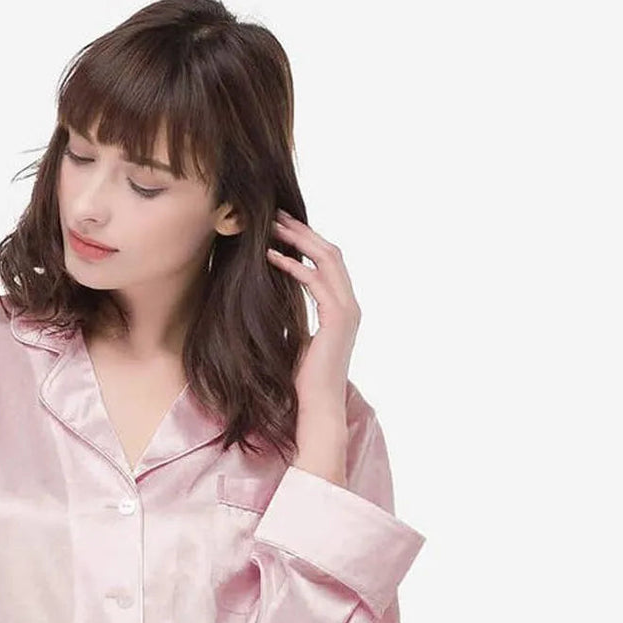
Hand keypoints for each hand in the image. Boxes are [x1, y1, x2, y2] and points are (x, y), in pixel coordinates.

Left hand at [267, 212, 361, 482]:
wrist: (317, 407)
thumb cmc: (303, 381)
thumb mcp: (297, 340)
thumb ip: (293, 318)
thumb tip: (272, 303)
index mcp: (343, 309)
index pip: (329, 263)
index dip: (307, 242)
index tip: (283, 228)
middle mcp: (350, 305)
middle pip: (331, 253)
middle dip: (304, 232)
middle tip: (277, 216)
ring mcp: (348, 310)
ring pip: (327, 260)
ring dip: (299, 241)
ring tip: (273, 228)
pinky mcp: (338, 319)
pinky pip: (317, 282)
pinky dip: (295, 266)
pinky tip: (273, 257)